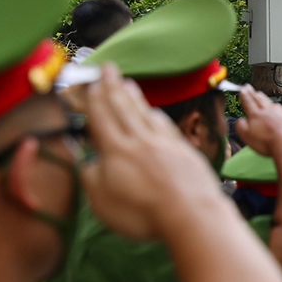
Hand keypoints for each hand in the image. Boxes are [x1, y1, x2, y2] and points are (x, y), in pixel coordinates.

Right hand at [81, 64, 227, 239]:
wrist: (192, 213)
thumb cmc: (143, 213)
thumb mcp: (102, 202)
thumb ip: (91, 178)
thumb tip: (88, 163)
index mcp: (116, 150)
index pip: (102, 117)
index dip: (95, 99)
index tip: (90, 83)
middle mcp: (140, 140)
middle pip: (123, 108)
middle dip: (113, 86)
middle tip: (108, 68)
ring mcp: (165, 143)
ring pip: (145, 113)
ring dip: (134, 97)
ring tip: (128, 83)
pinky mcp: (184, 150)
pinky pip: (166, 125)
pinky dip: (156, 114)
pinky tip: (155, 112)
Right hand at [234, 85, 281, 156]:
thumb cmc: (267, 143)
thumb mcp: (247, 137)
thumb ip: (241, 127)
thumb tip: (240, 120)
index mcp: (256, 115)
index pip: (248, 103)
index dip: (244, 96)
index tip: (242, 89)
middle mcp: (268, 112)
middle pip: (259, 100)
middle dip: (252, 93)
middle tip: (248, 87)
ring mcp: (280, 114)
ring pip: (270, 103)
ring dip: (264, 98)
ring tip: (260, 94)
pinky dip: (277, 107)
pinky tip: (277, 107)